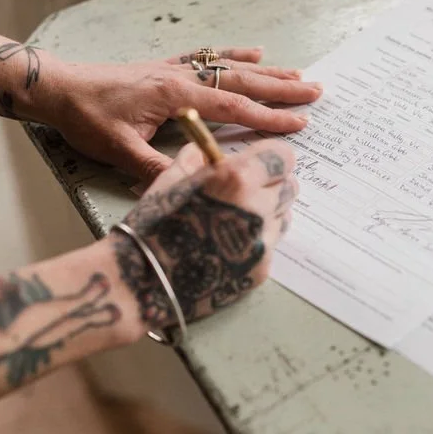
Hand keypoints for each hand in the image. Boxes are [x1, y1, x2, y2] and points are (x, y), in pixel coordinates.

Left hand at [53, 46, 319, 180]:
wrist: (59, 88)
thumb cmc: (87, 118)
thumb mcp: (120, 151)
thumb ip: (158, 168)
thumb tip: (194, 184)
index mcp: (176, 96)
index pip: (233, 107)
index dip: (268, 117)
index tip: (298, 123)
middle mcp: (182, 77)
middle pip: (242, 82)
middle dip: (282, 88)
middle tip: (316, 91)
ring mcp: (176, 69)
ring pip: (231, 68)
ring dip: (267, 72)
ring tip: (299, 74)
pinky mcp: (167, 68)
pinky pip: (210, 57)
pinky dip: (235, 55)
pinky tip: (255, 51)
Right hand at [110, 140, 297, 328]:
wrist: (144, 281)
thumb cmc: (152, 226)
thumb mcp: (170, 180)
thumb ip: (197, 160)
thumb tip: (207, 153)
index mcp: (236, 178)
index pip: (282, 157)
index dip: (272, 158)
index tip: (261, 162)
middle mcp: (257, 208)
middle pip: (289, 186)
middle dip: (271, 184)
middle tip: (247, 190)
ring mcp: (262, 242)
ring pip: (284, 216)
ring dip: (268, 212)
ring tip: (234, 219)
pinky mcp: (261, 269)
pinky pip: (271, 245)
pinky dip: (257, 240)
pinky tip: (228, 246)